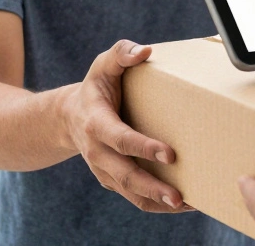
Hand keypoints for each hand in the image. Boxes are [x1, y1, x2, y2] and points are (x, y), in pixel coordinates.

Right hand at [65, 40, 188, 212]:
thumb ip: (121, 53)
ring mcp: (103, 169)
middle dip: (152, 187)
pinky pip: (132, 196)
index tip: (170, 153)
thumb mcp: (103, 65)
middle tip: (178, 195)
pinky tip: (181, 204)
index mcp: (96, 123)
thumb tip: (145, 50)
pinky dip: (154, 204)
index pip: (121, 139)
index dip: (144, 147)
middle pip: (125, 175)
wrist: (69, 117)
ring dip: (156, 202)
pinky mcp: (111, 180)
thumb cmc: (95, 87)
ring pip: (129, 192)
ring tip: (185, 204)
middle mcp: (97, 151)